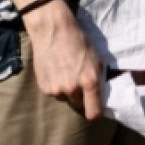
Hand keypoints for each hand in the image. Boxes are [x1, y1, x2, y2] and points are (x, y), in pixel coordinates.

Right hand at [23, 0, 104, 118]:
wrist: (53, 32)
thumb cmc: (79, 42)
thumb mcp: (97, 59)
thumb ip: (99, 78)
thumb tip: (101, 94)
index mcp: (90, 82)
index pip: (93, 112)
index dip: (96, 113)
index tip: (96, 110)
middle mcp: (72, 89)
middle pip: (79, 104)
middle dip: (82, 96)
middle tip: (80, 80)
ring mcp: (56, 89)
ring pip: (66, 98)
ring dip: (68, 90)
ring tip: (66, 72)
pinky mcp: (44, 88)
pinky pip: (54, 93)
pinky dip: (56, 86)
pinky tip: (56, 71)